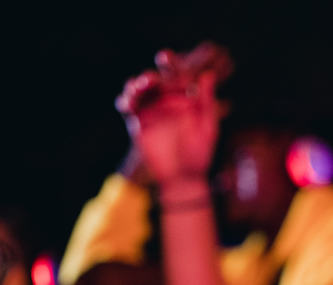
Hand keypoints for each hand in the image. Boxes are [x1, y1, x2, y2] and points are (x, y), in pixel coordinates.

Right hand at [116, 43, 232, 186]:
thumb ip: (206, 102)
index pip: (178, 74)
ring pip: (139, 89)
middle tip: (149, 80)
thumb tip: (207, 75)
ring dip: (135, 85)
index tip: (165, 57)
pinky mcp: (138, 122)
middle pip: (155, 79)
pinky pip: (128, 106)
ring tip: (138, 89)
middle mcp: (167, 100)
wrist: (183, 179)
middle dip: (150, 76)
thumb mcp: (207, 128)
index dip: (172, 64)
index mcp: (185, 97)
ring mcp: (151, 110)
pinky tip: (126, 102)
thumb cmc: (200, 154)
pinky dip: (125, 101)